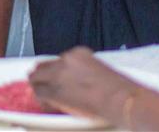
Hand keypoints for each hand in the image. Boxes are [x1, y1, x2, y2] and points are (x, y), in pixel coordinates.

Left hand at [28, 48, 143, 121]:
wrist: (121, 99)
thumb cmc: (119, 90)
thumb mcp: (100, 71)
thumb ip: (84, 72)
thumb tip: (77, 82)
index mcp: (79, 53)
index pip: (57, 60)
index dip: (54, 71)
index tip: (55, 77)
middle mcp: (66, 59)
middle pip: (43, 66)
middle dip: (41, 76)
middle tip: (41, 84)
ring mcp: (58, 74)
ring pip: (37, 78)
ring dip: (39, 86)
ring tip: (41, 95)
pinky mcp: (55, 90)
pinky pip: (40, 94)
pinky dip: (42, 100)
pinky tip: (46, 105)